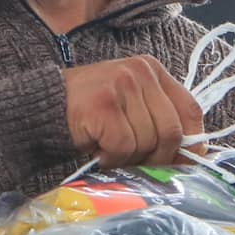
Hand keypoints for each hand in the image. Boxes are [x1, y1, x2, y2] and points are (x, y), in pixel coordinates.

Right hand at [61, 56, 204, 168]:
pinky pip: (124, 146)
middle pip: (171, 131)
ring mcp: (122, 85)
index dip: (192, 142)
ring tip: (109, 149)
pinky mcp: (104, 105)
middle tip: (134, 161)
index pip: (190, 110)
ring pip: (148, 141)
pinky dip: (112, 157)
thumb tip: (192, 158)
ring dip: (129, 157)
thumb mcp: (131, 109)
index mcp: (153, 70)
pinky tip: (98, 150)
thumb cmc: (91, 115)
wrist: (42, 109)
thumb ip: (160, 122)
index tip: (186, 164)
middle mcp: (141, 72)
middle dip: (157, 157)